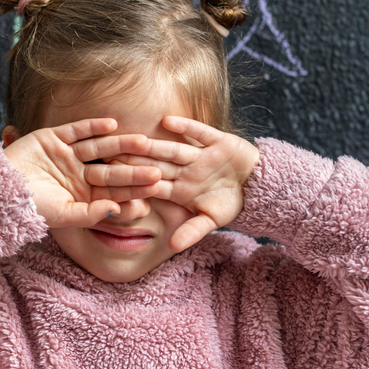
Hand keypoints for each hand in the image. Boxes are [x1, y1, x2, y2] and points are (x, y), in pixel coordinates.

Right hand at [3, 118, 162, 228]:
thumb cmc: (30, 209)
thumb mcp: (63, 216)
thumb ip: (91, 214)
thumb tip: (117, 209)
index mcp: (82, 195)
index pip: (113, 192)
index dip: (134, 189)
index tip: (155, 187)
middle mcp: (78, 174)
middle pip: (110, 170)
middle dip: (133, 168)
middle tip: (157, 166)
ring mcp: (66, 155)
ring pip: (99, 148)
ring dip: (120, 144)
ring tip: (142, 142)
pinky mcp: (52, 138)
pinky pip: (77, 130)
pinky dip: (92, 126)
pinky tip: (112, 124)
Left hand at [106, 116, 259, 251]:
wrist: (257, 186)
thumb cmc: (230, 203)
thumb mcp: (211, 220)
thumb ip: (191, 232)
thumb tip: (172, 248)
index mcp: (179, 189)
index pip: (152, 186)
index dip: (134, 185)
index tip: (112, 184)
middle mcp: (185, 170)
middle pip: (157, 165)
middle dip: (136, 162)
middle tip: (111, 155)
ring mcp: (199, 155)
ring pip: (172, 150)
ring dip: (155, 145)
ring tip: (136, 139)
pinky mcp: (217, 140)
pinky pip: (199, 133)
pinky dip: (185, 127)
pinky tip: (167, 121)